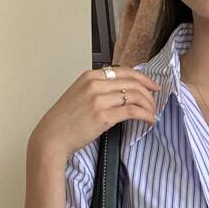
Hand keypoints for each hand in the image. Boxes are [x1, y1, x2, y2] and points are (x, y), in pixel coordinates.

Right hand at [29, 65, 161, 160]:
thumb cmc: (66, 120)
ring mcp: (99, 100)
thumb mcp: (80, 95)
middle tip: (156, 102)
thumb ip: (98, 89)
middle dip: (149, 93)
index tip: (153, 86)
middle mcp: (95, 84)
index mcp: (90, 76)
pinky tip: (149, 120)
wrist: (53, 136)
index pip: (124, 71)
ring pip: (135, 96)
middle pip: (132, 82)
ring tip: (152, 114)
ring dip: (149, 105)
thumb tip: (121, 92)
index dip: (143, 78)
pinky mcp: (104, 116)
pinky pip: (132, 111)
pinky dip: (145, 115)